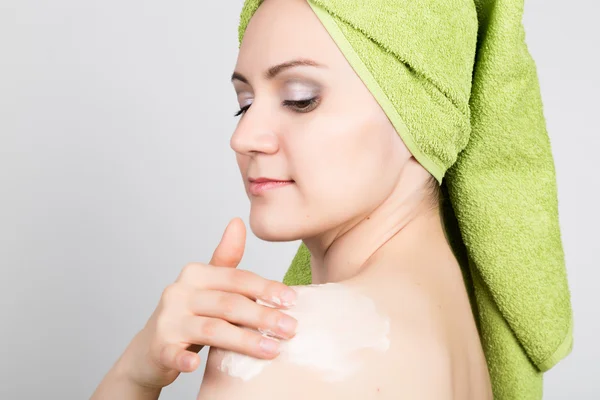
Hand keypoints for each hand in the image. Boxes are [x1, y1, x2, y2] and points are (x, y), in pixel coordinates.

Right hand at [120, 217, 298, 389]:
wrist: (151, 348)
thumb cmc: (189, 314)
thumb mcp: (208, 285)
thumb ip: (226, 259)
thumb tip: (238, 222)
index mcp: (195, 274)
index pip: (236, 278)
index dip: (265, 288)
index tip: (292, 300)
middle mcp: (179, 292)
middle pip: (228, 303)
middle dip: (263, 316)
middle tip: (291, 328)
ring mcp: (167, 320)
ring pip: (211, 329)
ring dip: (244, 341)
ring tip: (273, 350)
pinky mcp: (158, 347)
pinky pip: (173, 353)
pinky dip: (183, 359)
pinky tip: (195, 367)